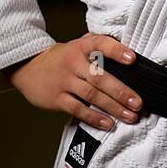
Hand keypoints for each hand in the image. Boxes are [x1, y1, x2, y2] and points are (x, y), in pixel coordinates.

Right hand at [7, 33, 144, 132]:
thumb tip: (129, 50)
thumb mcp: (77, 45)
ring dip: (113, 107)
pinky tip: (108, 123)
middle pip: (99, 77)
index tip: (133, 60)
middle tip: (138, 103)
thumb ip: (99, 45)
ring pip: (92, 95)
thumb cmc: (62, 58)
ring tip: (130, 116)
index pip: (100, 44)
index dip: (117, 51)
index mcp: (80, 47)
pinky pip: (78, 109)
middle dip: (121, 91)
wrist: (28, 66)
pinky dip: (94, 118)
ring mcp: (64, 81)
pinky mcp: (56, 98)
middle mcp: (73, 62)